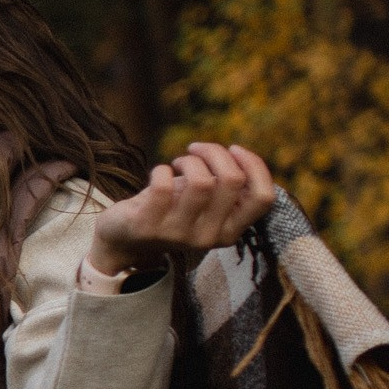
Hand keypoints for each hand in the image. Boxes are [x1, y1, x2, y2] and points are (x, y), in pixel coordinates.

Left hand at [90, 142, 275, 274]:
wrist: (125, 239)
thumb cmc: (174, 210)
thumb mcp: (207, 204)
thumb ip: (227, 187)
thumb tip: (241, 157)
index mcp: (231, 231)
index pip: (263, 198)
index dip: (254, 165)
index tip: (234, 149)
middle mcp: (209, 237)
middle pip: (232, 180)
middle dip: (215, 152)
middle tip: (197, 150)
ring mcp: (179, 235)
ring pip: (201, 181)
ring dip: (189, 160)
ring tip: (178, 163)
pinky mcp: (149, 227)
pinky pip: (163, 184)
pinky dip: (161, 170)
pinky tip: (158, 174)